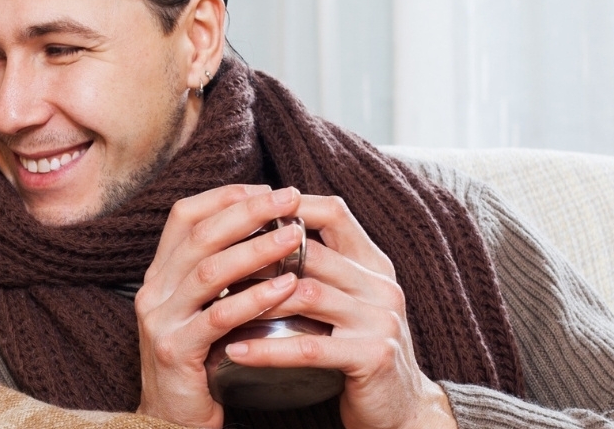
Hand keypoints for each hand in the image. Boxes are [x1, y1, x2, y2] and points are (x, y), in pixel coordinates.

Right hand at [136, 184, 303, 426]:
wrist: (171, 420)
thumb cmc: (201, 362)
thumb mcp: (204, 309)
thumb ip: (221, 273)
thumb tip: (269, 228)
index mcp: (160, 274)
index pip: (184, 215)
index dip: (226, 197)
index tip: (268, 189)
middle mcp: (153, 291)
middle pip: (198, 235)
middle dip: (248, 212)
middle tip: (291, 200)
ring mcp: (161, 321)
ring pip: (208, 272)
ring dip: (256, 250)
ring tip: (296, 237)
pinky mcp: (176, 352)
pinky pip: (218, 318)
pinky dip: (255, 299)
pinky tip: (287, 288)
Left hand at [214, 194, 454, 428]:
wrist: (402, 407)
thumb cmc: (360, 350)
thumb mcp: (349, 302)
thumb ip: (321, 272)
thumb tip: (259, 237)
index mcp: (374, 265)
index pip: (334, 213)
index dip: (288, 206)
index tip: (242, 213)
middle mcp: (381, 285)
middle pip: (311, 253)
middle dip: (256, 258)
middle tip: (211, 265)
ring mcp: (380, 320)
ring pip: (306, 295)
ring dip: (255, 300)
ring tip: (215, 306)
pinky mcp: (373, 357)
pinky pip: (309, 347)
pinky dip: (267, 349)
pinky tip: (234, 351)